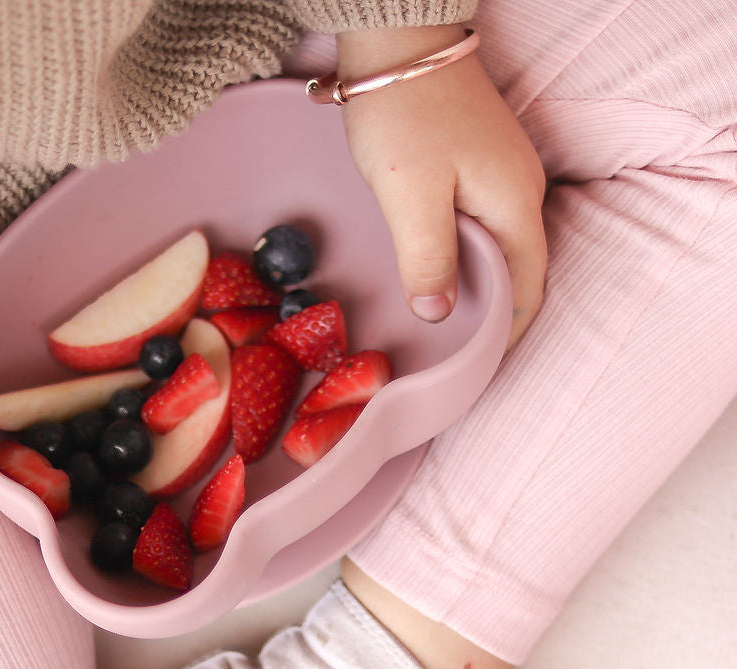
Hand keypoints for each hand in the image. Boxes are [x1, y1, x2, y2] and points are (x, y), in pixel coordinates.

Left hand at [336, 25, 546, 348]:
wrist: (399, 42)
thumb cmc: (404, 115)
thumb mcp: (410, 195)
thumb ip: (428, 258)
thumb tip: (439, 313)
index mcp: (514, 206)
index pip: (528, 289)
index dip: (506, 334)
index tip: (477, 367)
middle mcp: (521, 193)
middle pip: (519, 273)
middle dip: (493, 317)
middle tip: (457, 354)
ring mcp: (503, 176)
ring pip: (499, 251)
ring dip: (478, 288)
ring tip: (446, 323)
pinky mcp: (480, 165)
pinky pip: (483, 227)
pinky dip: (467, 258)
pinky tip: (439, 271)